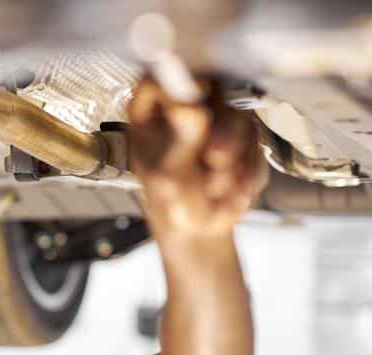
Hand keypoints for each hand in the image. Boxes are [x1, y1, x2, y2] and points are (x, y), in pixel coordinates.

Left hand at [128, 79, 266, 241]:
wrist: (199, 227)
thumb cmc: (170, 200)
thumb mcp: (168, 175)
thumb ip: (179, 140)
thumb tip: (187, 107)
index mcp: (150, 111)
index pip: (161, 76)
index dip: (180, 87)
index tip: (194, 110)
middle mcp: (182, 105)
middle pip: (210, 91)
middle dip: (220, 130)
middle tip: (214, 158)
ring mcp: (214, 116)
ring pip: (237, 118)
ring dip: (232, 158)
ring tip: (213, 184)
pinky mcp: (241, 131)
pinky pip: (256, 140)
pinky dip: (246, 168)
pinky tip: (230, 188)